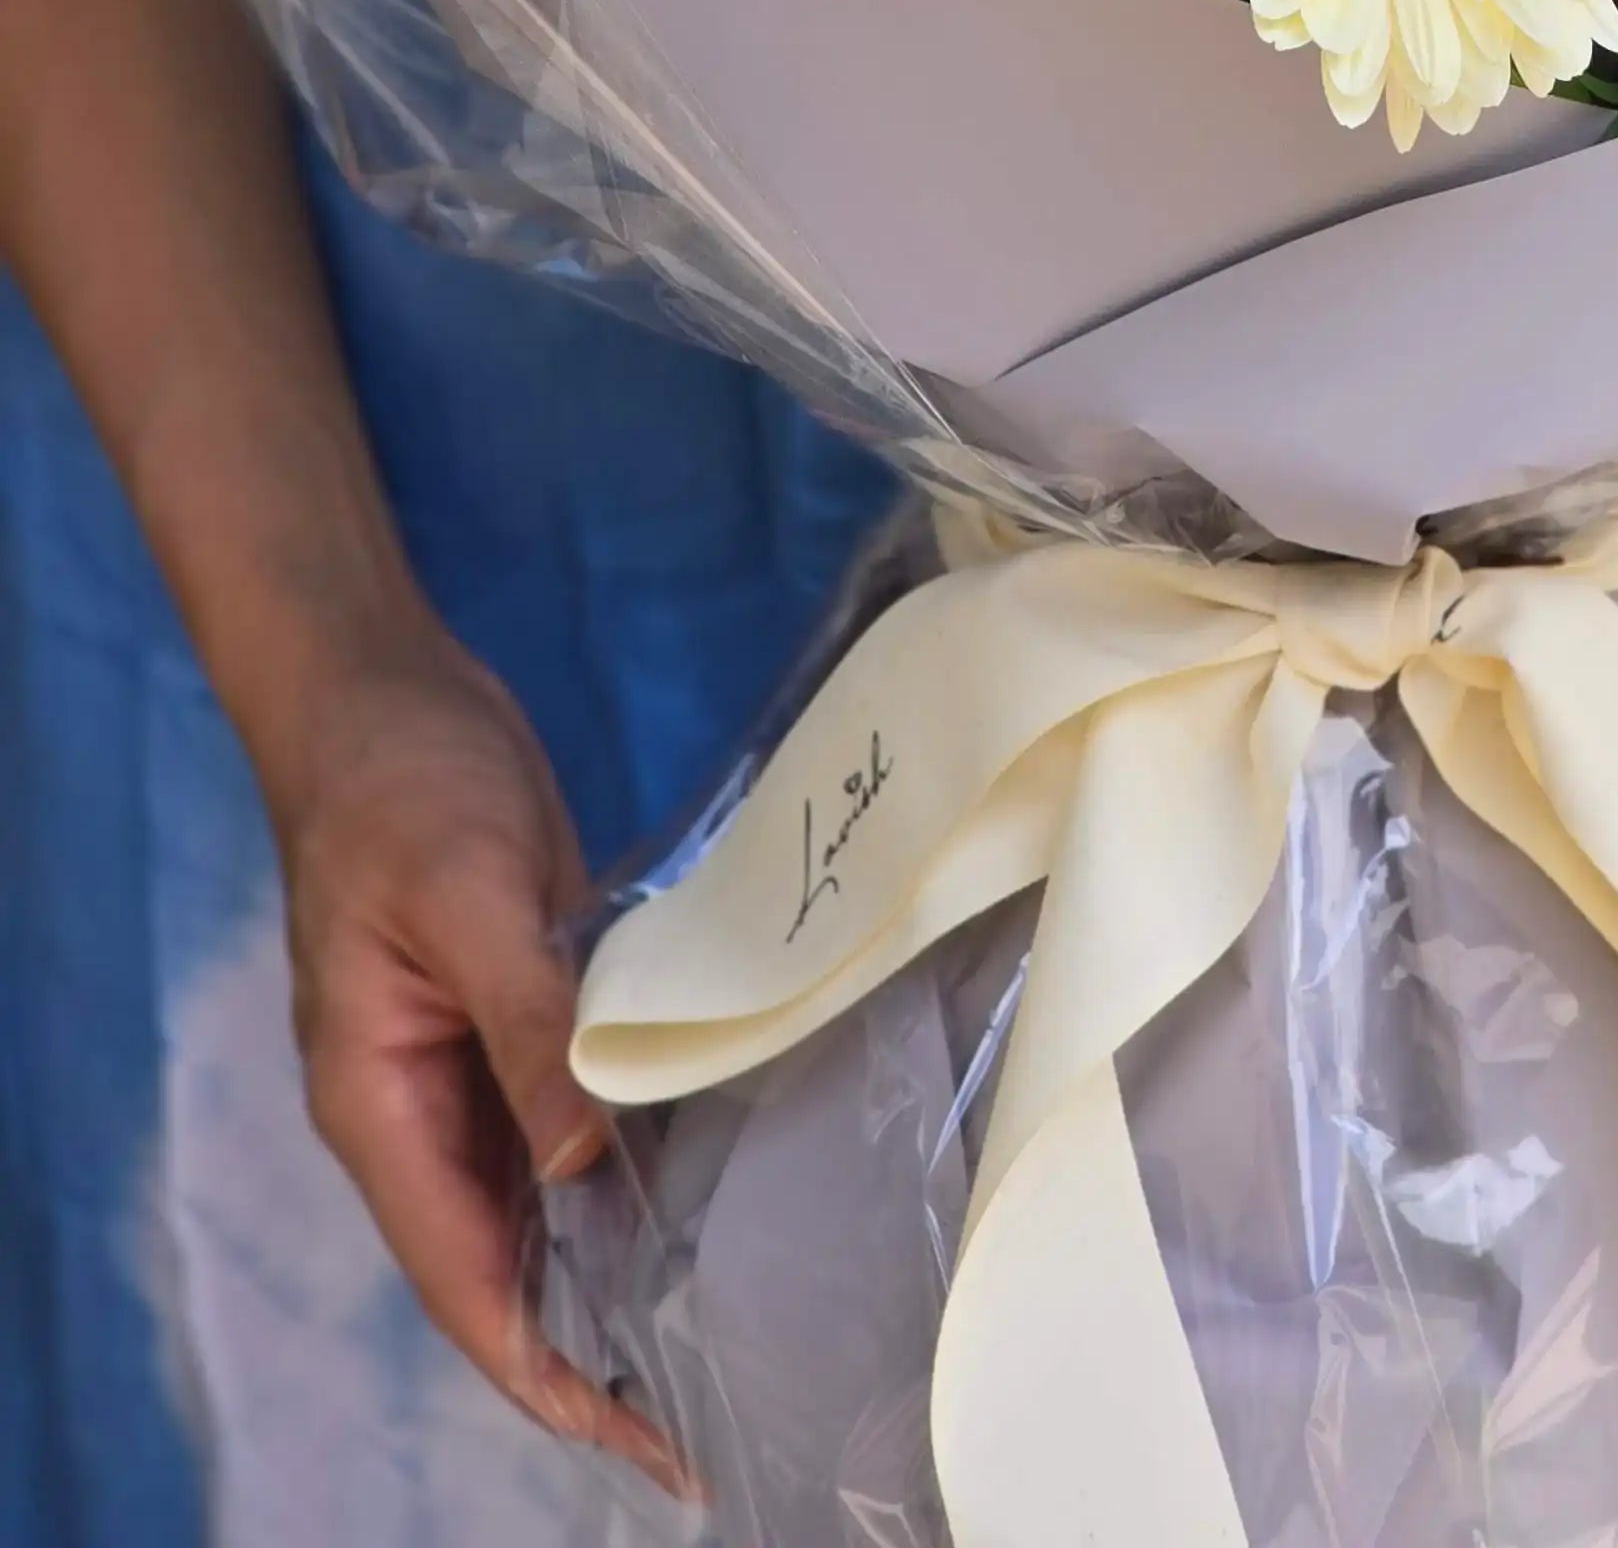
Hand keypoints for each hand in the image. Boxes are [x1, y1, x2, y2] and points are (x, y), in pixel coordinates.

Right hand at [264, 629, 691, 1495]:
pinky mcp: (513, 1012)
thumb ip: (531, 1029)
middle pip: (508, 1265)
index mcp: (381, 1106)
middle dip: (596, 1344)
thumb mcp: (473, 895)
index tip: (640, 1438)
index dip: (547, 1372)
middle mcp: (419, 1110)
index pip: (467, 1283)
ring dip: (619, 1262)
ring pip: (544, 1200)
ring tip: (729, 1324)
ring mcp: (464, 1063)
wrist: (380, 687)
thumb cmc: (403, 784)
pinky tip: (707, 1186)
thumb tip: (585, 1163)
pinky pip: (569, 1117)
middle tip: (719, 1398)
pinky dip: (628, 1163)